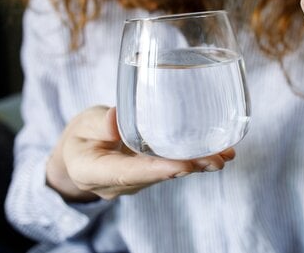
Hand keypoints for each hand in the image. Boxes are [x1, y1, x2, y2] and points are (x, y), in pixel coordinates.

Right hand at [46, 106, 234, 200]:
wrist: (79, 158)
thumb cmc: (81, 137)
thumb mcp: (82, 124)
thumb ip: (98, 123)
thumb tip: (116, 119)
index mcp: (94, 172)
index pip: (127, 173)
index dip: (156, 169)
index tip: (182, 165)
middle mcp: (117, 184)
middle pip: (155, 176)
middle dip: (187, 167)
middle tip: (216, 159)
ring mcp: (135, 183)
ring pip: (167, 174)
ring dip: (196, 165)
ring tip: (224, 155)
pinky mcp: (148, 176)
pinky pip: (170, 169)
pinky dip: (193, 160)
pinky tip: (217, 153)